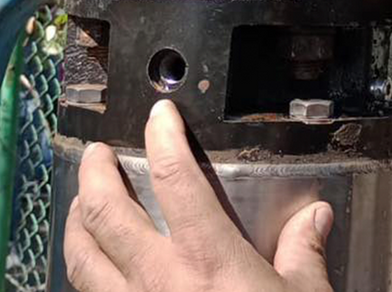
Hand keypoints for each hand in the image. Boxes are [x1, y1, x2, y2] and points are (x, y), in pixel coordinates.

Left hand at [64, 100, 333, 291]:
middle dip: (94, 175)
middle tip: (97, 155)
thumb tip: (315, 218)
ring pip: (82, 261)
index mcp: (210, 263)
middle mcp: (160, 285)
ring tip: (81, 207)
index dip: (164, 138)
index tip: (161, 116)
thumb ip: (303, 256)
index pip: (177, 179)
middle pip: (105, 214)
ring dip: (76, 224)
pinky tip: (93, 276)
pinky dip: (85, 281)